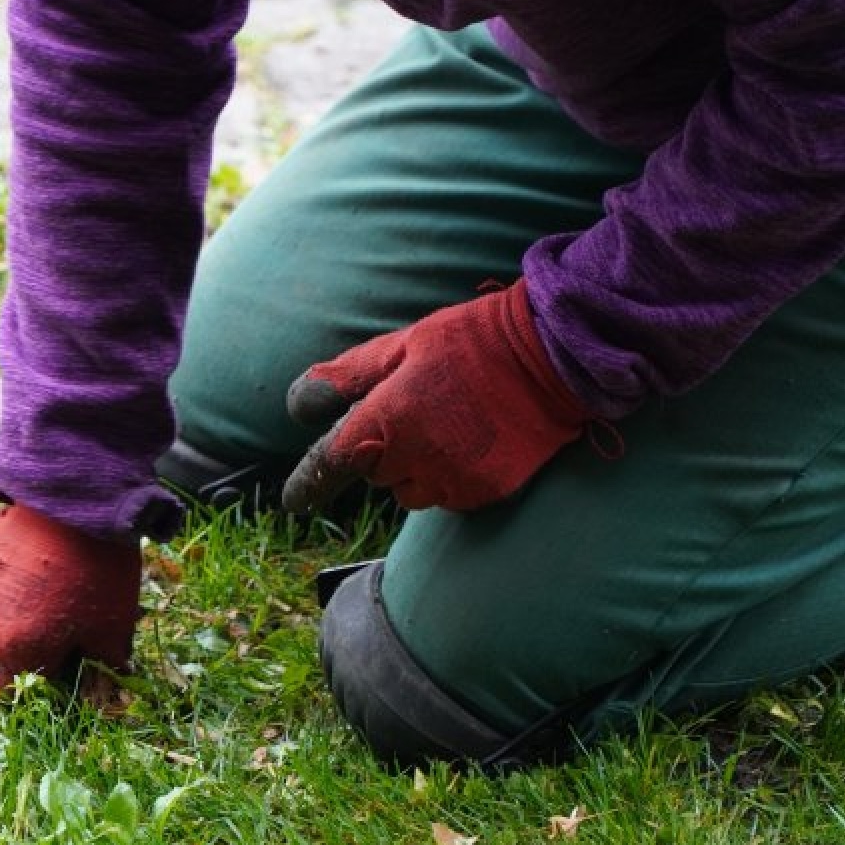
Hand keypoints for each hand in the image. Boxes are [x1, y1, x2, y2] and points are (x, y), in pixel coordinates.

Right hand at [0, 504, 141, 686]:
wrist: (69, 506)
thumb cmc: (96, 570)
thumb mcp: (113, 623)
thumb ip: (106, 660)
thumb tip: (112, 678)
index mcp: (23, 654)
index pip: (9, 690)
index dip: (26, 685)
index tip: (39, 672)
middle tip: (14, 657)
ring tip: (0, 631)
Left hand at [281, 279, 589, 513]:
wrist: (552, 357)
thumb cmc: (471, 342)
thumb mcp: (403, 346)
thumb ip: (347, 378)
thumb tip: (298, 406)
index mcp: (385, 418)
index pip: (330, 462)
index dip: (308, 483)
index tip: (292, 502)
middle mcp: (412, 457)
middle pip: (375, 473)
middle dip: (383, 450)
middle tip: (419, 410)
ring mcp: (449, 478)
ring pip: (410, 491)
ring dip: (415, 468)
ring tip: (450, 424)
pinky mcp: (482, 492)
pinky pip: (447, 495)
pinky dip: (450, 476)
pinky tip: (474, 440)